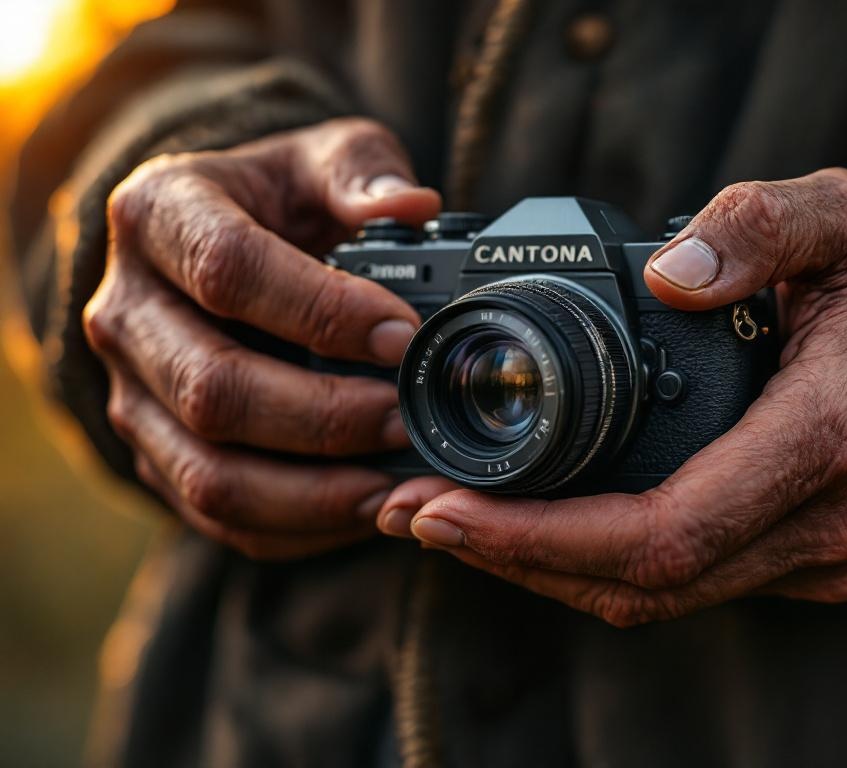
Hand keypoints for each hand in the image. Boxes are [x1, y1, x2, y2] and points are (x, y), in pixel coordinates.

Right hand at [83, 118, 440, 559]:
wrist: (217, 248)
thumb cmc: (277, 201)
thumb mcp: (318, 158)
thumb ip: (362, 171)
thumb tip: (413, 207)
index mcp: (159, 216)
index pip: (229, 269)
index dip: (321, 312)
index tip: (404, 336)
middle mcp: (126, 310)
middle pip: (213, 389)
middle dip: (324, 417)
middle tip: (407, 419)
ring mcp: (132, 392)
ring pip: (207, 473)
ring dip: (312, 492)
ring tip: (393, 483)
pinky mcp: (154, 452)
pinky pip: (217, 517)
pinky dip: (297, 527)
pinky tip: (362, 509)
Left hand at [377, 169, 846, 624]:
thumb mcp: (843, 216)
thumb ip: (761, 226)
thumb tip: (669, 272)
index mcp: (825, 437)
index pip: (663, 532)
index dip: (542, 538)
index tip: (446, 508)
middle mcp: (820, 519)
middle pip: (639, 581)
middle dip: (512, 558)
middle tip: (412, 509)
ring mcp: (810, 550)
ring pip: (651, 594)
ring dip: (538, 565)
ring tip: (444, 516)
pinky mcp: (793, 553)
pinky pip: (675, 579)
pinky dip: (589, 561)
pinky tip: (528, 526)